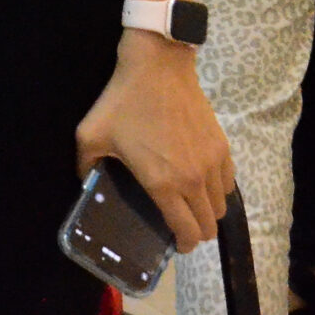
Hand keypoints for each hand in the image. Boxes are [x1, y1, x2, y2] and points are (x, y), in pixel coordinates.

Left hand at [75, 30, 234, 250]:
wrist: (157, 68)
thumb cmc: (122, 103)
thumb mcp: (90, 135)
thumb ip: (86, 165)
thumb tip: (86, 182)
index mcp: (163, 183)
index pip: (186, 231)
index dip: (182, 245)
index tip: (174, 244)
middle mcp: (194, 180)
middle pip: (209, 225)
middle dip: (196, 233)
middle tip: (180, 226)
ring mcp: (213, 164)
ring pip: (221, 206)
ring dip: (208, 212)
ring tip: (190, 204)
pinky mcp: (223, 149)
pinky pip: (228, 183)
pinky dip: (218, 191)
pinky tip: (200, 182)